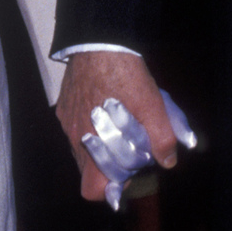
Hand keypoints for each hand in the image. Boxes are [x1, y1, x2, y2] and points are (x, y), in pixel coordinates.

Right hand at [56, 50, 177, 201]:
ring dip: (100, 147)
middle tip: (129, 148)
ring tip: (118, 128)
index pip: (92, 189)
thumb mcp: (152, 106)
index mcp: (94, 144)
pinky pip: (75, 128)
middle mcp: (74, 137)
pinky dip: (90, 128)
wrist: (99, 41)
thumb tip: (167, 161)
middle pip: (88, 171)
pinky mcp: (63, 106)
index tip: (126, 174)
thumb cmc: (125, 75)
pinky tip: (104, 109)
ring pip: (82, 149)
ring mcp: (66, 121)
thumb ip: (162, 137)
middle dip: (109, 166)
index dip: (109, 188)